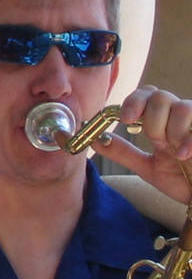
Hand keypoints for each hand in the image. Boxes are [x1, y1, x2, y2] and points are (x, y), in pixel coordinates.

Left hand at [90, 86, 191, 201]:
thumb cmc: (183, 182)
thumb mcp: (147, 168)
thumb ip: (123, 152)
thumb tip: (95, 139)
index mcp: (164, 123)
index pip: (146, 95)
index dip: (133, 101)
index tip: (125, 119)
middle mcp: (181, 119)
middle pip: (160, 95)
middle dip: (151, 117)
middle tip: (153, 139)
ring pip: (181, 106)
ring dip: (170, 129)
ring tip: (174, 150)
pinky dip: (188, 140)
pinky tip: (184, 155)